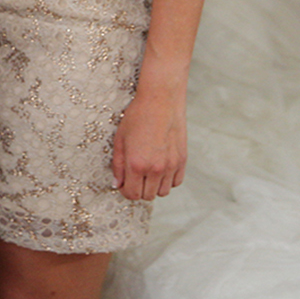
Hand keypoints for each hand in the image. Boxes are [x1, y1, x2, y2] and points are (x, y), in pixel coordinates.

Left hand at [111, 83, 187, 200]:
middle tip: (134, 177)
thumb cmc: (137, 117)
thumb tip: (117, 184)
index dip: (125, 191)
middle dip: (138, 190)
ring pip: (162, 192)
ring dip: (153, 186)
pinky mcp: (182, 161)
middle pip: (147, 196)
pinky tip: (160, 168)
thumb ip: (118, 165)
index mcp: (136, 164)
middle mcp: (155, 169)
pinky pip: (175, 182)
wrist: (160, 102)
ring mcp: (171, 166)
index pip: (132, 194)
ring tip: (147, 171)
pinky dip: (167, 180)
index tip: (124, 184)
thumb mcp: (119, 140)